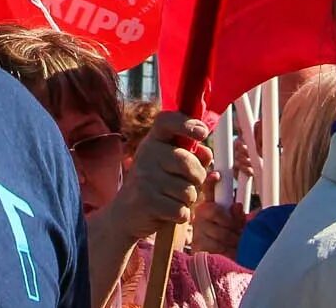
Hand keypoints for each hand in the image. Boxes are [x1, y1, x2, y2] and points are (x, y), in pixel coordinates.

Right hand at [117, 110, 212, 232]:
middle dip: (198, 177)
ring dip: (188, 200)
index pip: (166, 121)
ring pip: (187, 191)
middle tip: (192, 182)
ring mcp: (144, 177)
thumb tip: (207, 153)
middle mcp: (146, 154)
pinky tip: (169, 212)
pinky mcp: (146, 201)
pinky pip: (181, 210)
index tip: (203, 133)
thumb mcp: (174, 166)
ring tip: (174, 198)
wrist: (128, 214)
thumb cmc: (159, 185)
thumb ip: (193, 157)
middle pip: (187, 162)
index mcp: (154, 140)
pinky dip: (181, 215)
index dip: (186, 123)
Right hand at [189, 181, 244, 257]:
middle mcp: (199, 215)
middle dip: (233, 224)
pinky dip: (229, 251)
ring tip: (237, 244)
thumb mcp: (236, 225)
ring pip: (221, 232)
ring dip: (234, 240)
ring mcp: (197, 231)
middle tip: (239, 231)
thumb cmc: (229, 241)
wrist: (217, 266)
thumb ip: (238, 215)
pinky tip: (230, 253)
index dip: (211, 181)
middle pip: (217, 212)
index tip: (216, 176)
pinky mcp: (197, 247)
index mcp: (209, 206)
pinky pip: (218, 247)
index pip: (208, 189)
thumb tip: (237, 207)